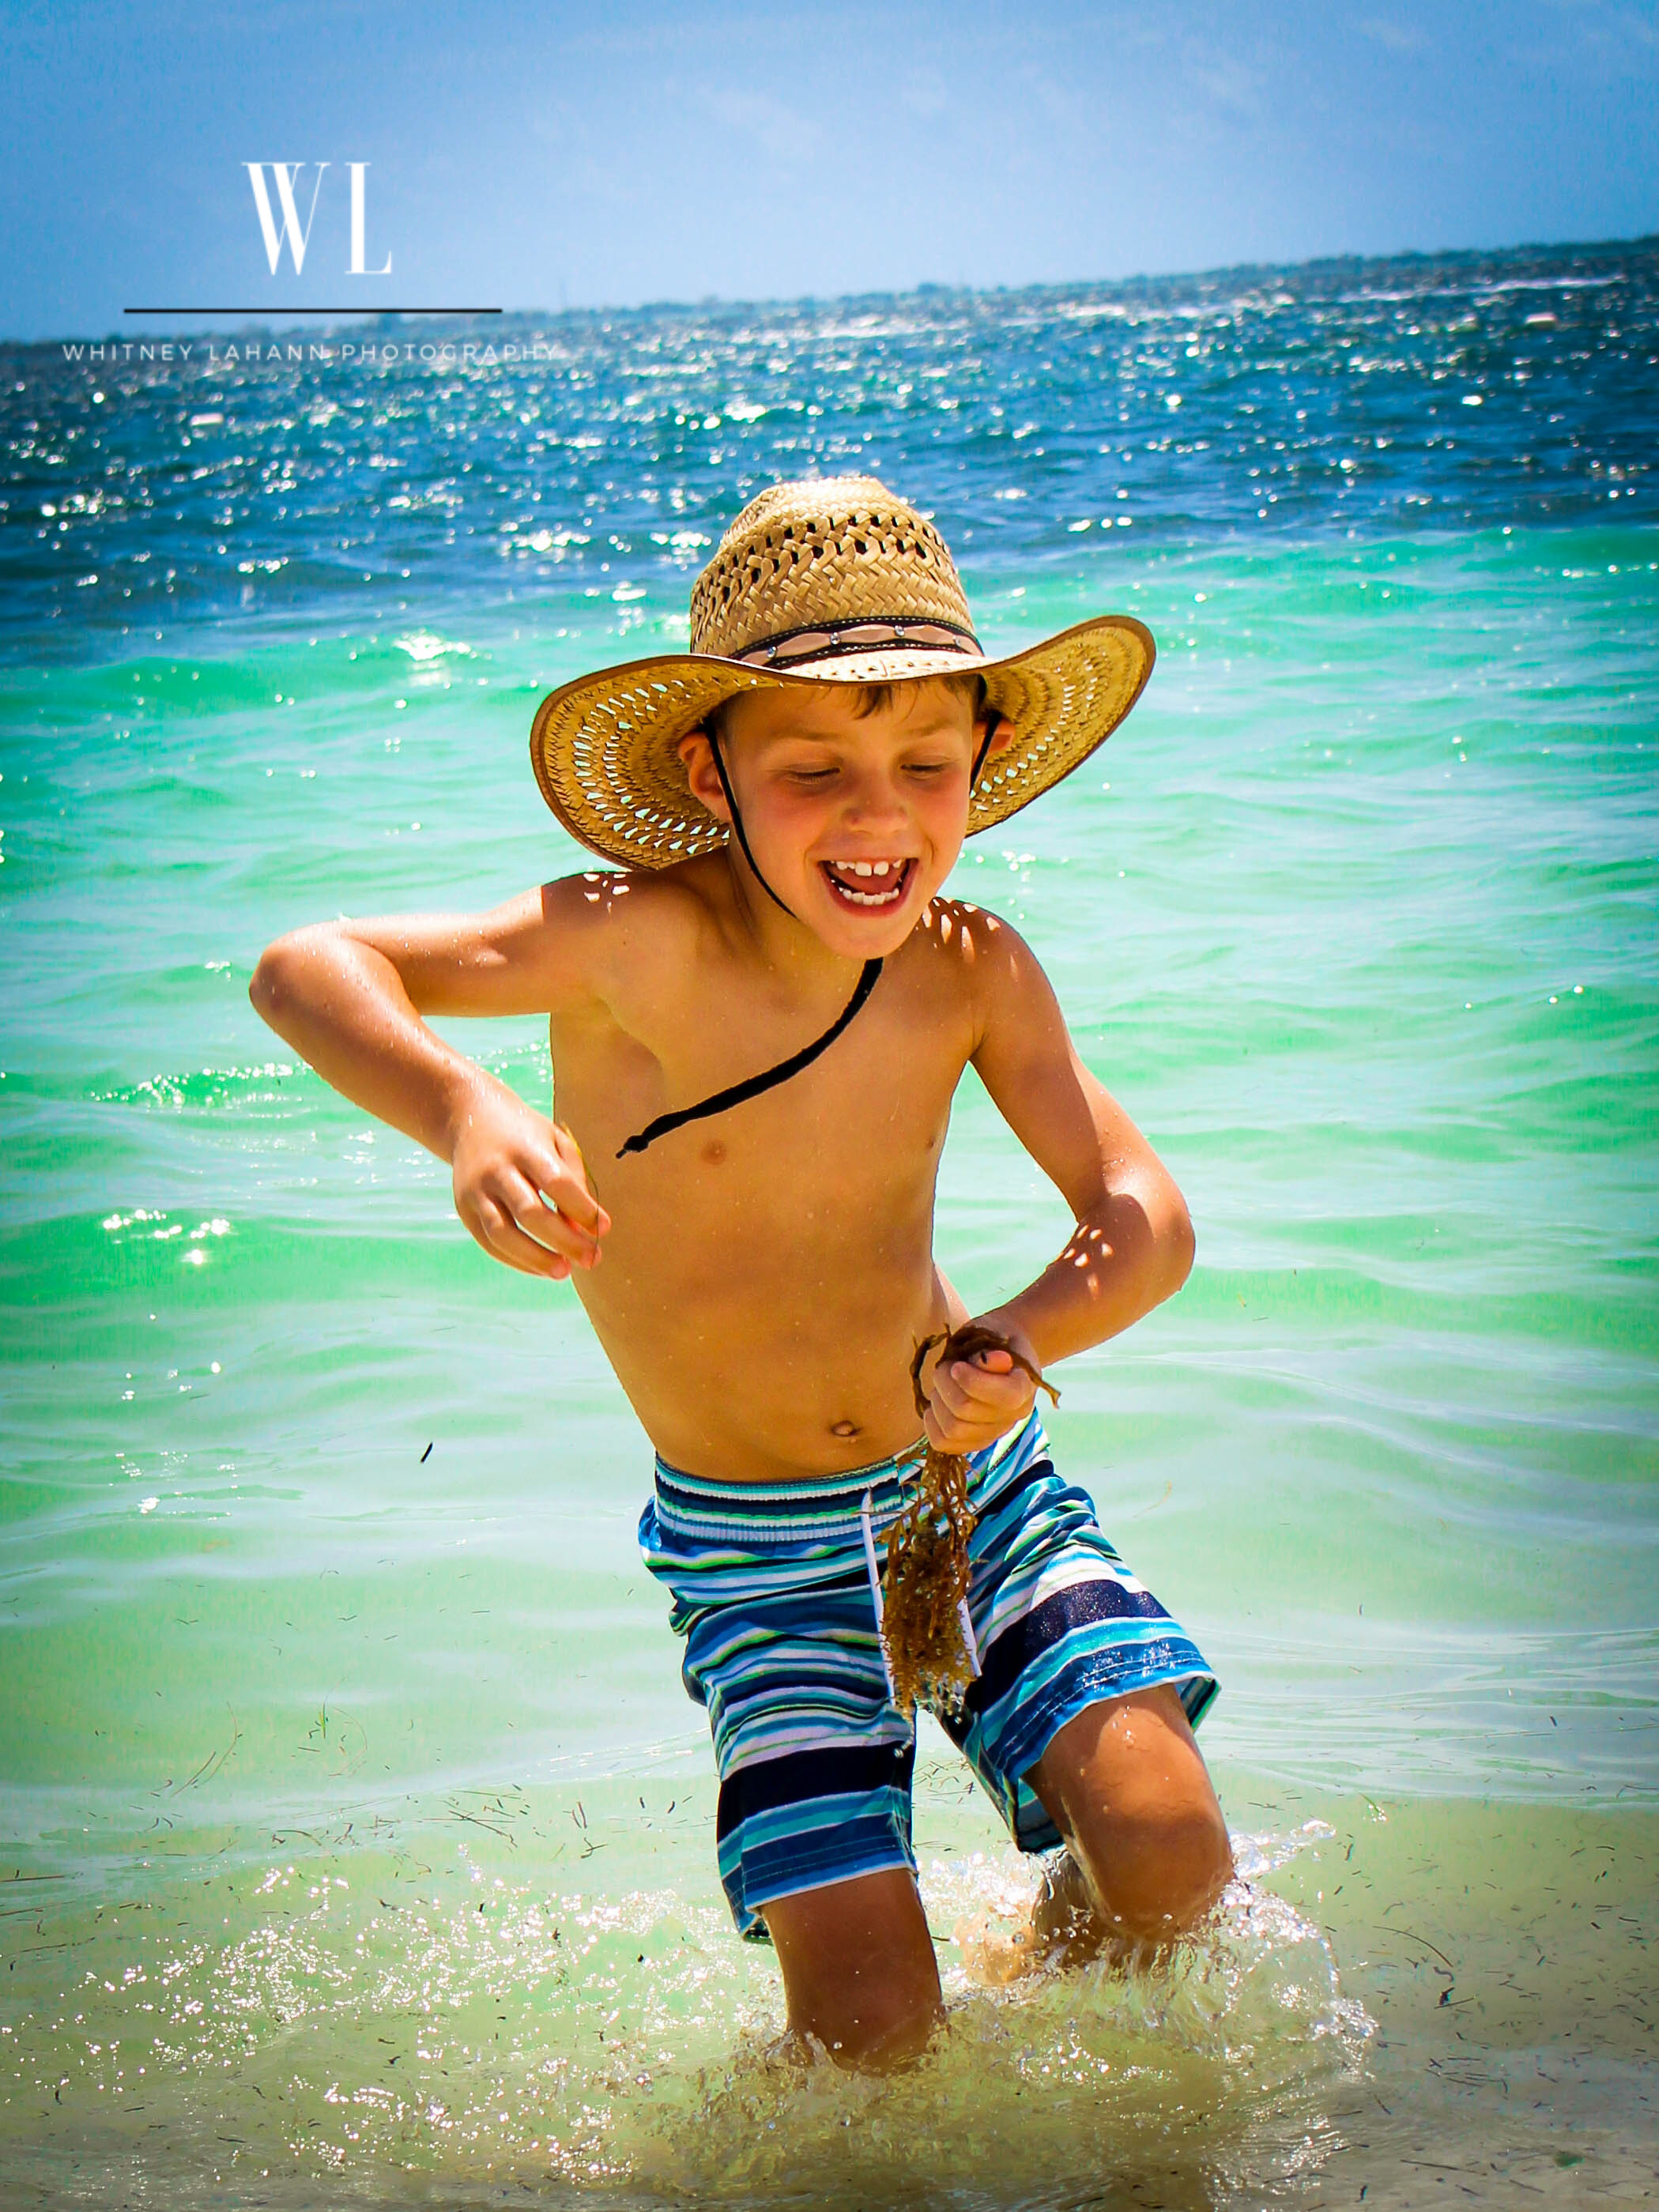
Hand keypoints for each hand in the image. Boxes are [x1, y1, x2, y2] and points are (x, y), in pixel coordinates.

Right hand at [450, 1087, 609, 1280]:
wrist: (469, 1118)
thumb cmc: (525, 1134)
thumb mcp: (556, 1141)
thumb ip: (574, 1180)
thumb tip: (583, 1229)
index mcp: (525, 1148)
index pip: (556, 1182)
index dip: (582, 1209)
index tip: (604, 1228)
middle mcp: (497, 1170)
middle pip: (530, 1213)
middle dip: (564, 1241)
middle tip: (592, 1260)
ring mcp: (476, 1191)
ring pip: (503, 1234)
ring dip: (536, 1259)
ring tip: (565, 1272)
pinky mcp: (464, 1209)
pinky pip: (489, 1243)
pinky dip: (516, 1261)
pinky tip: (541, 1267)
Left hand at [919, 1325, 1041, 1454]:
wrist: (1001, 1353)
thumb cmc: (995, 1339)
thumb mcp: (996, 1332)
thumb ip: (994, 1346)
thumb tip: (995, 1360)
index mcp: (1024, 1388)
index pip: (1004, 1396)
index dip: (972, 1381)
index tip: (957, 1365)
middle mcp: (1012, 1416)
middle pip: (966, 1410)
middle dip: (945, 1383)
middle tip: (945, 1367)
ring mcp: (993, 1433)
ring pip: (953, 1429)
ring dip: (937, 1401)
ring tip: (941, 1384)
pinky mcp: (973, 1442)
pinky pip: (944, 1444)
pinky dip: (932, 1424)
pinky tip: (936, 1405)